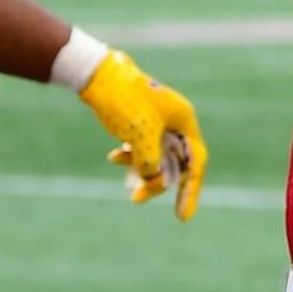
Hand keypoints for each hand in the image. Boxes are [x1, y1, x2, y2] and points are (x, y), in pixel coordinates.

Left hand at [78, 50, 207, 220]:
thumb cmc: (123, 101)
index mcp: (184, 120)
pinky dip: (131, 156)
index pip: (195, 163)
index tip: (181, 217)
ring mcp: (159, 121)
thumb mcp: (141, 136)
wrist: (97, 74)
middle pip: (175, 162)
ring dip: (141, 170)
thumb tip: (151, 176)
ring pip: (157, 157)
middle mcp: (175, 121)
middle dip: (157, 182)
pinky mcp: (142, 121)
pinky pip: (143, 147)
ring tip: (122, 178)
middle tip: (136, 199)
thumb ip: (151, 162)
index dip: (190, 191)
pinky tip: (113, 157)